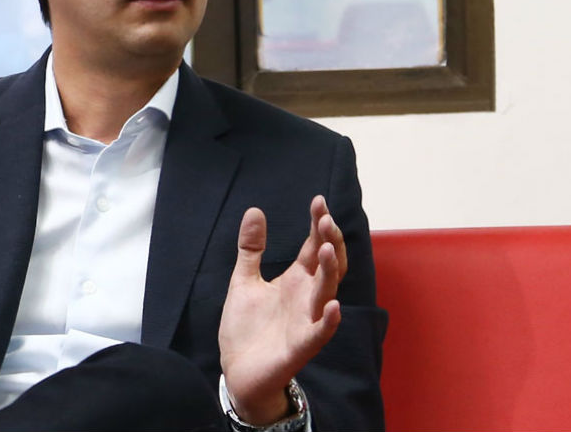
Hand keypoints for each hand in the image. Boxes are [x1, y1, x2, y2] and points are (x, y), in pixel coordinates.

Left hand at [218, 196, 346, 424]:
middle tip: (325, 218)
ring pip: (326, 293)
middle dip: (330, 242)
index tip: (318, 201)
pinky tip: (333, 305)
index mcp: (295, 280)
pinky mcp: (299, 347)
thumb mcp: (244, 280)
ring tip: (327, 248)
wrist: (237, 370)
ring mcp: (305, 321)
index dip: (318, 225)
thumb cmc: (247, 327)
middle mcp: (306, 297)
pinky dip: (327, 320)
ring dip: (330, 271)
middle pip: (328, 265)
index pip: (314, 247)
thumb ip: (251, 248)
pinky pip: (318, 332)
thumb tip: (255, 210)